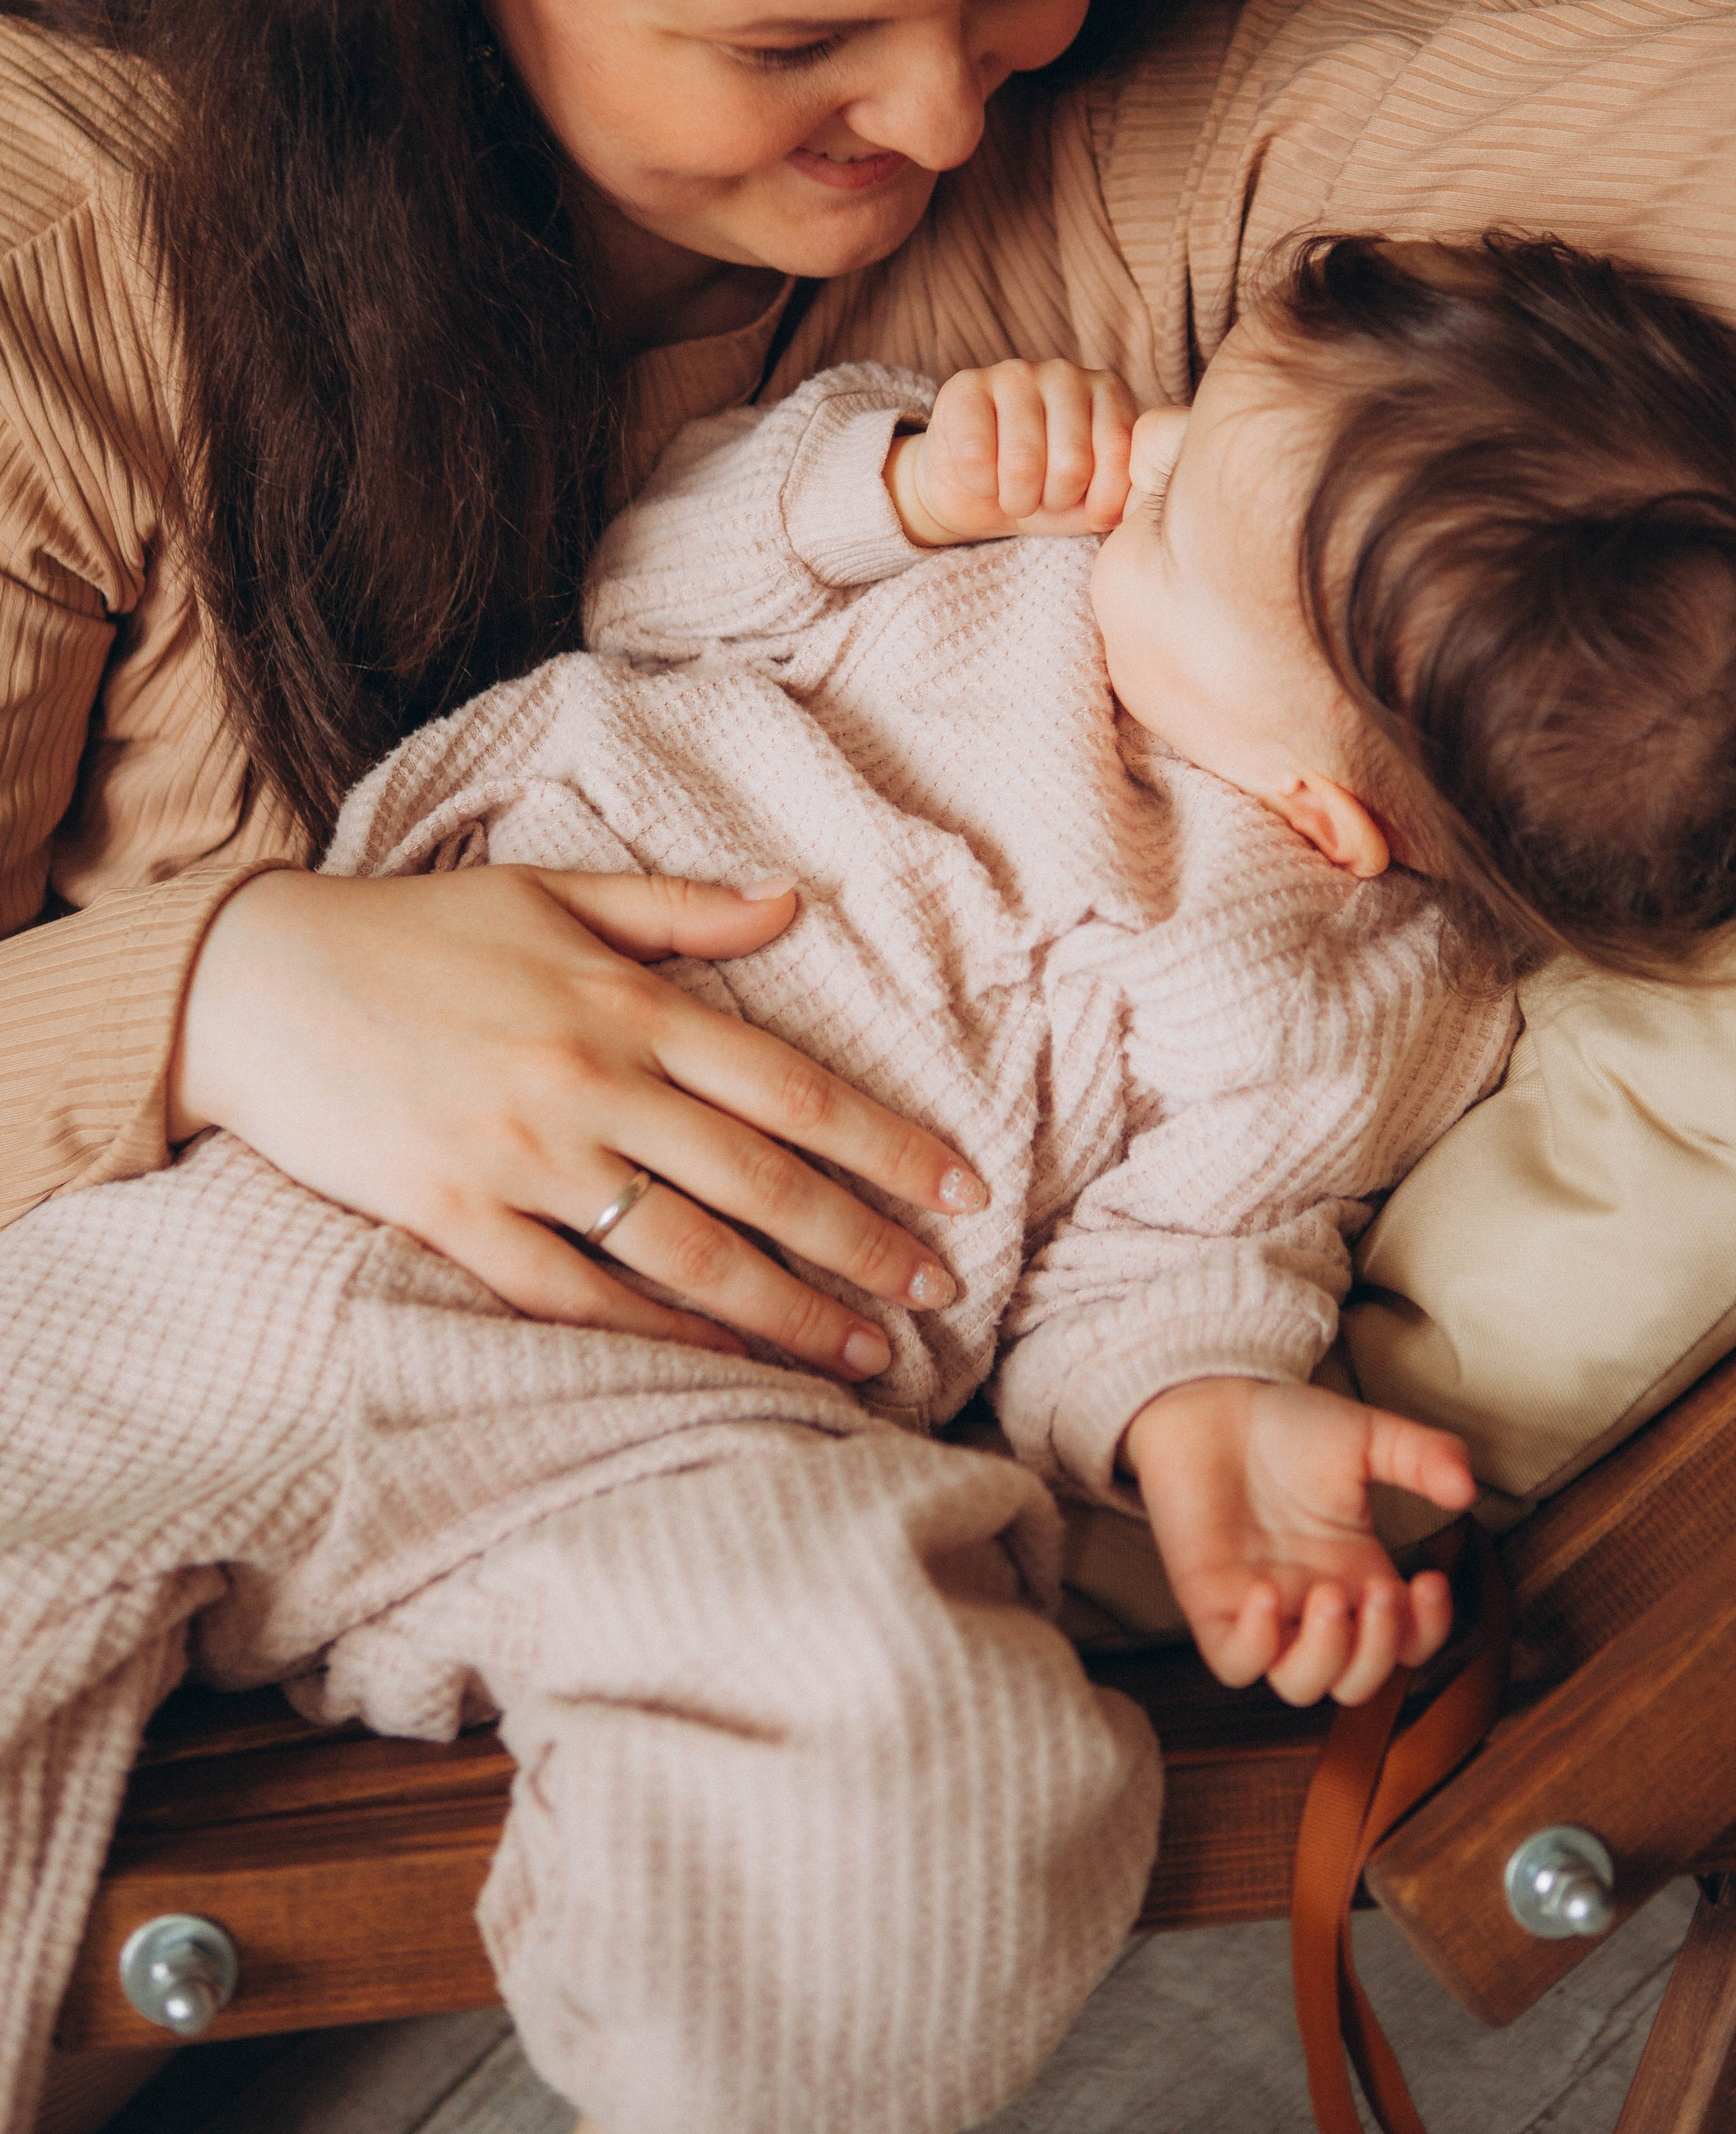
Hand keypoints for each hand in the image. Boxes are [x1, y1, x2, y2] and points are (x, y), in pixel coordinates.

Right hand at [169, 865, 986, 1377]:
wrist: (255, 980)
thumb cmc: (414, 930)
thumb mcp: (553, 889)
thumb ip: (680, 909)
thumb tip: (793, 902)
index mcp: (623, 1001)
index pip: (788, 1087)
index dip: (887, 1143)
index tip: (962, 1189)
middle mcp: (589, 1083)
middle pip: (758, 1179)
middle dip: (864, 1243)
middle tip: (943, 1291)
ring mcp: (524, 1158)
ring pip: (684, 1251)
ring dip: (785, 1308)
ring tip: (864, 1352)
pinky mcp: (457, 1219)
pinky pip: (576, 1294)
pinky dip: (658, 1334)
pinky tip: (723, 1363)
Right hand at [886, 359, 1137, 545]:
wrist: (976, 493)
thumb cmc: (1046, 492)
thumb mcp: (1097, 497)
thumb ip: (1128, 489)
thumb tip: (1150, 495)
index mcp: (1108, 392)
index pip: (1120, 456)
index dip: (1101, 502)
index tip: (1089, 511)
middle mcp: (1066, 373)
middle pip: (1072, 464)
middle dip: (1055, 501)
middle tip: (1043, 499)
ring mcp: (1015, 373)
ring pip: (1023, 463)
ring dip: (1017, 499)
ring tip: (1015, 495)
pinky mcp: (965, 386)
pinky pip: (977, 456)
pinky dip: (980, 485)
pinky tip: (982, 479)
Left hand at [1123, 1376, 1474, 1706]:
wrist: (1210, 1401)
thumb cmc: (1285, 1425)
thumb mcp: (1367, 1438)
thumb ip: (1422, 1457)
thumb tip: (1467, 1489)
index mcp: (1356, 1575)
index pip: (1406, 1643)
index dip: (1427, 1632)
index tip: (1430, 1581)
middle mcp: (1313, 1603)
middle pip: (1357, 1681)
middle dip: (1378, 1649)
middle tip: (1379, 1591)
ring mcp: (1263, 1611)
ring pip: (1300, 1687)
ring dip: (1325, 1655)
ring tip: (1328, 1595)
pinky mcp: (1210, 1605)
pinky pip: (1233, 1664)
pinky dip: (1256, 1646)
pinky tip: (1266, 1594)